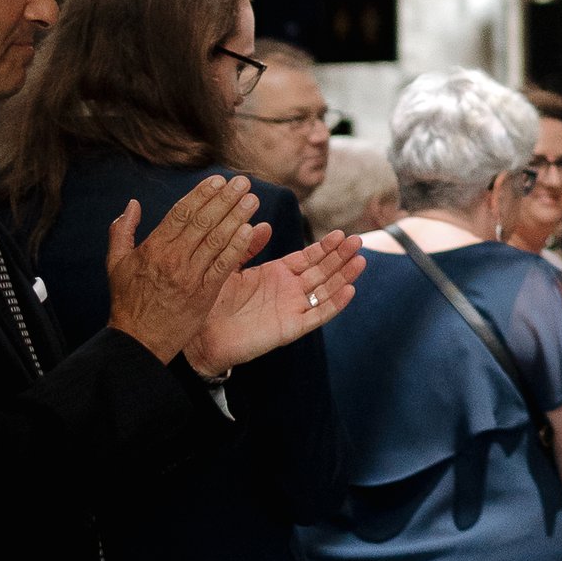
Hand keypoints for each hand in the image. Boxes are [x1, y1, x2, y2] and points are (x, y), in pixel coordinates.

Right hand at [105, 177, 268, 365]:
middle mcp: (173, 259)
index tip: (218, 180)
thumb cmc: (128, 301)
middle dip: (225, 199)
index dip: (201, 194)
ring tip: (252, 200)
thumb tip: (132, 204)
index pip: (181, 213)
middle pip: (203, 221)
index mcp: (153, 248)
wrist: (138, 341)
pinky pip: (224, 266)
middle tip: (243, 182)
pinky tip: (250, 231)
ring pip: (216, 240)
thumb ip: (122, 231)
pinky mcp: (203, 295)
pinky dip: (237, 247)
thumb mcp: (116, 264)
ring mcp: (190, 276)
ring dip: (236, 217)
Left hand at [193, 230, 365, 374]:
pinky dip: (334, 304)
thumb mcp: (230, 266)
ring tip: (360, 260)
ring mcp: (292, 309)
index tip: (340, 233)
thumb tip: (263, 225)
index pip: (308, 257)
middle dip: (340, 257)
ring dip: (344, 276)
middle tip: (358, 241)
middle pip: (322, 271)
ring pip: (325, 291)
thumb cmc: (212, 302)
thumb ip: (247, 247)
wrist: (200, 335)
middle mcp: (289, 290)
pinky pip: (317, 316)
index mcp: (277, 274)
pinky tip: (349, 290)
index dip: (325, 246)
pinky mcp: (290, 328)